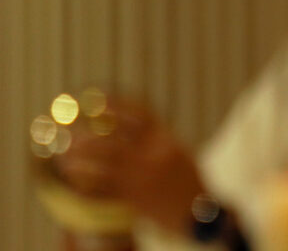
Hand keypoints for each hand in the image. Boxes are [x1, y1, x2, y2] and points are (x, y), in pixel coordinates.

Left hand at [53, 95, 204, 234]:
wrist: (199, 213)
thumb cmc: (188, 181)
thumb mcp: (179, 152)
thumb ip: (157, 139)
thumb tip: (131, 125)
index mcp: (166, 140)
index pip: (140, 116)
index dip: (118, 105)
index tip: (97, 99)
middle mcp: (153, 155)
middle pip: (114, 140)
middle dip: (88, 136)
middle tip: (70, 133)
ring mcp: (143, 177)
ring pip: (104, 164)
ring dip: (82, 159)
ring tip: (65, 155)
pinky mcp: (135, 199)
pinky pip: (104, 188)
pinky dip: (86, 183)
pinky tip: (73, 179)